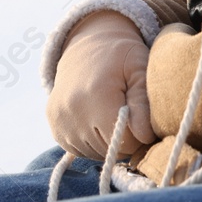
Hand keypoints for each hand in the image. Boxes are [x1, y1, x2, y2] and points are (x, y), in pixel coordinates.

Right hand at [45, 10, 154, 158]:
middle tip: (130, 114)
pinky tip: (98, 120)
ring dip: (110, 142)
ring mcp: (61, 122)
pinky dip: (94, 143)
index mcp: (98, 95)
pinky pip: (81, 152)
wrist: (86, 47)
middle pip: (112, 150)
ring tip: (113, 114)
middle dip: (126, 138)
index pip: (128, 141)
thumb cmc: (120, 57)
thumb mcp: (138, 68)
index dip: (142, 133)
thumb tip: (145, 135)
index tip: (143, 117)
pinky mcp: (55, 128)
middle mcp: (74, 111)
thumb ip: (144, 100)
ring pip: (97, 154)